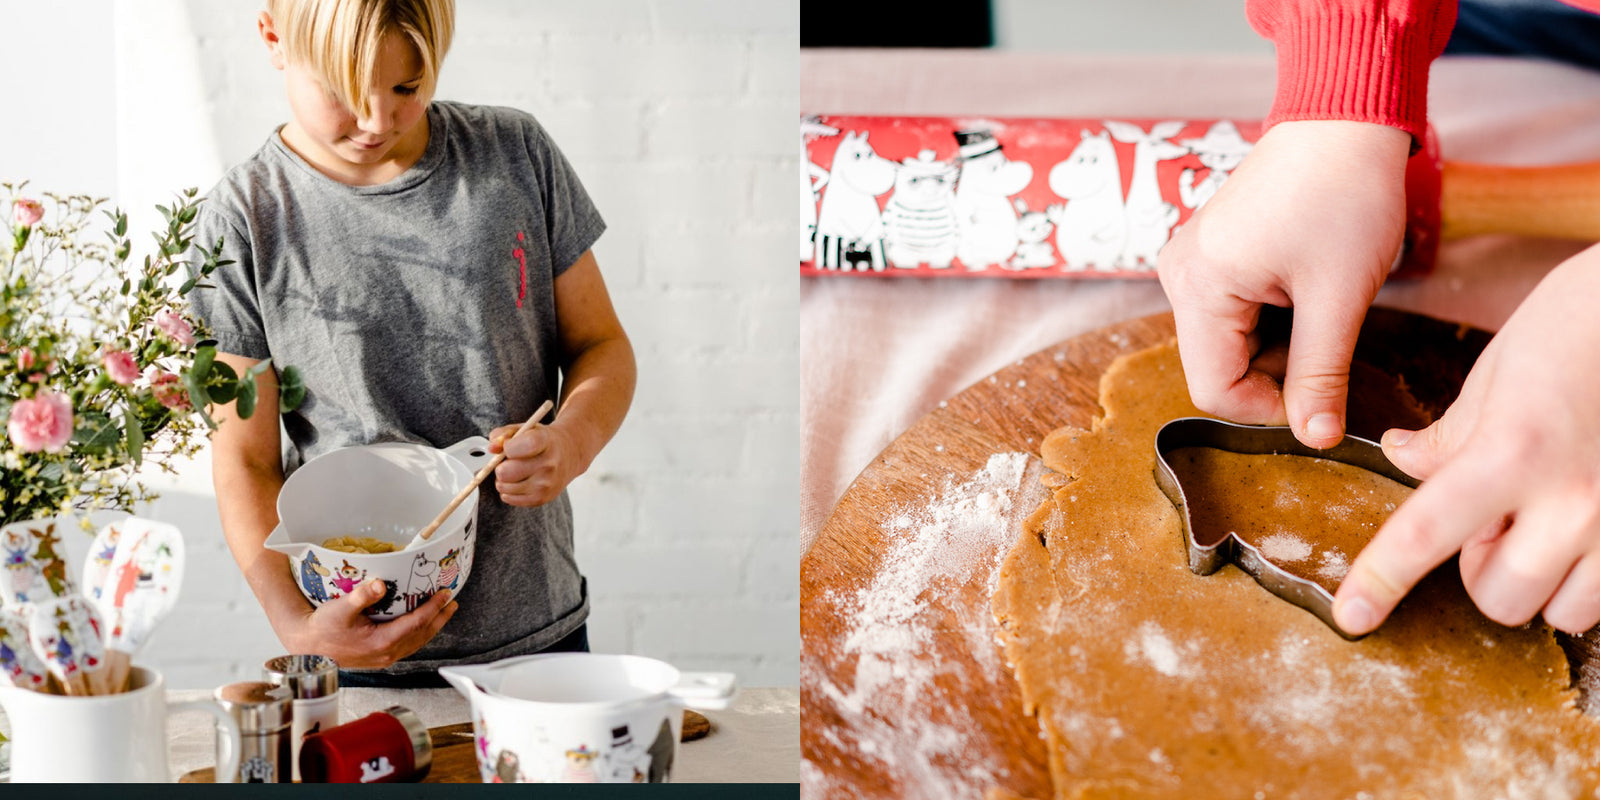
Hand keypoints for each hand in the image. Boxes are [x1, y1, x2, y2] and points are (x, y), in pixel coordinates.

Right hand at [282, 578, 456, 668]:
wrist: (308, 647)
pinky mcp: (380, 656)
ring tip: (445, 611)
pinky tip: (422, 625)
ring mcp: (384, 657)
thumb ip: (362, 596)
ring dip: (433, 626)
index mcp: (381, 642)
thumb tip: (379, 584)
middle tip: (452, 601)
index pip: (416, 623)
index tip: (445, 594)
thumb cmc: (323, 627)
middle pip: (422, 634)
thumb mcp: (340, 608)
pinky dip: (419, 633)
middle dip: (440, 617)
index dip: (433, 608)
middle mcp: (387, 653)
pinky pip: (408, 645)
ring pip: (417, 641)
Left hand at [488, 420, 585, 506]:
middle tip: (509, 462)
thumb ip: (504, 434)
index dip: (506, 447)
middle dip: (501, 466)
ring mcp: (546, 484)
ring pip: (503, 486)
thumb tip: (492, 448)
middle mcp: (548, 464)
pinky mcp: (541, 498)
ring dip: (503, 479)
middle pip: (505, 472)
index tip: (510, 446)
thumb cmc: (544, 440)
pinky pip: (508, 498)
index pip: (517, 448)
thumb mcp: (525, 428)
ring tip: (515, 471)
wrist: (570, 453)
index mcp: (545, 441)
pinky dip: (508, 490)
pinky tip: (519, 481)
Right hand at [1157, 120, 1411, 447]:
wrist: (1343, 119)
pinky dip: (1271, 319)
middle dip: (1275, 370)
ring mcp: (1191, 263)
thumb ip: (1321, 374)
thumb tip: (1317, 439)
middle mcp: (1179, 276)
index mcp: (1198, 286)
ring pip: (1227, 343)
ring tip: (1319, 301)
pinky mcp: (1209, 255)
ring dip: (1277, 343)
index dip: (1267, 408)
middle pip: (1217, 367)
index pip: (1213, 389)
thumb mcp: (1339, 297)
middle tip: (1328, 335)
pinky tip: (1303, 286)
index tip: (1320, 395)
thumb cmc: (1343, 195)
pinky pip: (1231, 313)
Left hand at [1334, 246, 1599, 635]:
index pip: (1425, 534)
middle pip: (1497, 597)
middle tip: (1495, 517)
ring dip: (1540, 581)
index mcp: (1510, 453)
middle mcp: (1571, 501)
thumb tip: (1401, 458)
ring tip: (1546, 521)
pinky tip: (1585, 528)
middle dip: (1481, 569)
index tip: (1351, 616)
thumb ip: (1448, 436)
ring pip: (1560, 613)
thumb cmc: (1578, 325)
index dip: (1380, 581)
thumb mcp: (1495, 375)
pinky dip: (1587, 578)